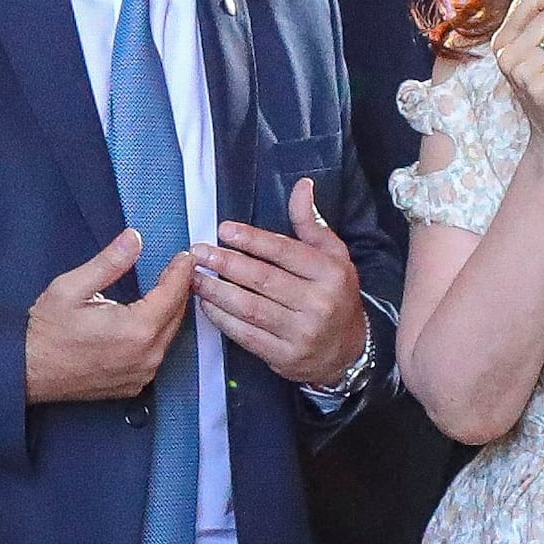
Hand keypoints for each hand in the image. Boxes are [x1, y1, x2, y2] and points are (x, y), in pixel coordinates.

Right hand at [28, 224, 194, 404]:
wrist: (28, 370)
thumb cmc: (46, 333)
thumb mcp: (72, 287)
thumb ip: (109, 262)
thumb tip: (134, 239)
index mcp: (136, 329)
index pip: (173, 293)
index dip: (181, 271)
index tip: (185, 256)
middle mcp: (146, 355)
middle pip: (176, 315)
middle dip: (178, 289)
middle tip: (177, 268)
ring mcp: (141, 373)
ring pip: (168, 336)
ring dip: (168, 312)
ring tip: (165, 289)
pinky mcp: (134, 384)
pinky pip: (156, 354)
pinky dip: (157, 335)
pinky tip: (146, 320)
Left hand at [188, 179, 370, 387]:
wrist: (348, 351)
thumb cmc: (335, 295)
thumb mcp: (334, 256)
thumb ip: (310, 224)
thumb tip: (301, 186)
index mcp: (330, 273)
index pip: (285, 252)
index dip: (252, 240)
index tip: (224, 230)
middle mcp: (317, 303)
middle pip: (263, 279)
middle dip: (226, 264)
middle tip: (199, 252)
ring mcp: (301, 333)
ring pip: (250, 308)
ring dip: (217, 292)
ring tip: (195, 278)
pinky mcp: (284, 357)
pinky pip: (246, 335)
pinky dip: (223, 319)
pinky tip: (207, 305)